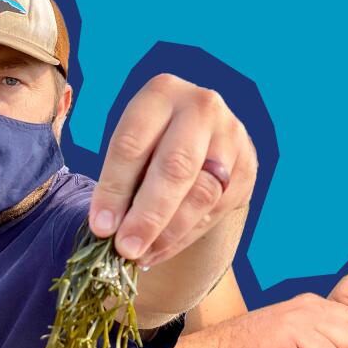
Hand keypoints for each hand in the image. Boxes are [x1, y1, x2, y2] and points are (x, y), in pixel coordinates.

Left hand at [89, 74, 256, 267]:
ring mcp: (231, 137)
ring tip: (141, 255)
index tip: (100, 227)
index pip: (133, 144)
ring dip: (168, 232)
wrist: (203, 137)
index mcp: (161, 93)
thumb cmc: (152, 141)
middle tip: (125, 249)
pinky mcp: (247, 167)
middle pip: (175, 168)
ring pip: (201, 194)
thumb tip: (108, 229)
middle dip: (147, 216)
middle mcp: (202, 108)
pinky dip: (184, 237)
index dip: (114, 189)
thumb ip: (121, 179)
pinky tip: (160, 250)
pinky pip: (216, 210)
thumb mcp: (132, 143)